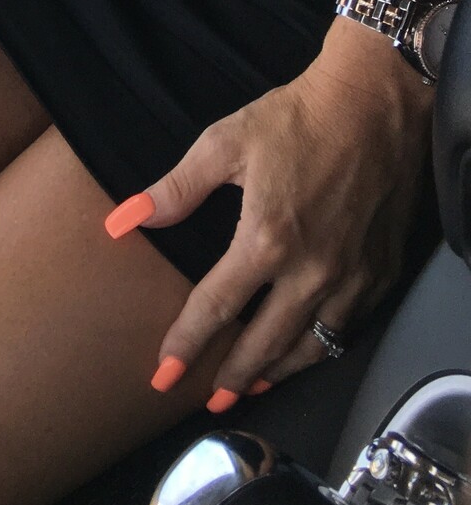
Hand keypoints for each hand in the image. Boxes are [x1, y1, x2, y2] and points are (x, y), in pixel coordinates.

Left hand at [111, 36, 434, 403]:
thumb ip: (173, 190)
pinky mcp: (380, 271)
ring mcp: (352, 276)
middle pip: (265, 344)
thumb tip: (124, 220)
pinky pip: (349, 328)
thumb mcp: (223, 144)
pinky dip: (322, 347)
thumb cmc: (296, 119)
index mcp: (267, 241)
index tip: (162, 373)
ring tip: (251, 385)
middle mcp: (312, 271)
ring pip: (312, 347)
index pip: (215, 308)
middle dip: (232, 378)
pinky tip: (305, 349)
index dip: (186, 344)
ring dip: (278, 371)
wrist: (370, 103)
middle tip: (207, 401)